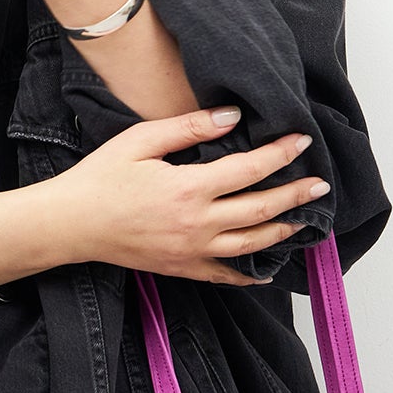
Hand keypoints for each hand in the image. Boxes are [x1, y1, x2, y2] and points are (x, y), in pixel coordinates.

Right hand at [55, 108, 328, 283]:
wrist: (71, 224)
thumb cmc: (100, 178)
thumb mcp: (140, 140)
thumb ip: (188, 127)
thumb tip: (231, 117)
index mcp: (189, 188)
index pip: (249, 169)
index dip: (280, 154)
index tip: (301, 141)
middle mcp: (197, 224)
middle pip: (261, 210)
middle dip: (296, 196)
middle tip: (321, 185)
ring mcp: (191, 251)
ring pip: (252, 245)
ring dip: (283, 231)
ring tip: (305, 220)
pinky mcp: (182, 268)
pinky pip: (226, 275)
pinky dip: (252, 273)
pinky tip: (268, 267)